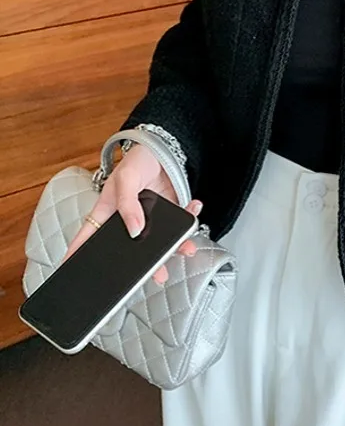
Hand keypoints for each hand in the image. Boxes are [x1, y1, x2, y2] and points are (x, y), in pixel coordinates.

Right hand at [62, 143, 202, 284]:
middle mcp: (128, 220)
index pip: (89, 236)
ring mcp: (150, 219)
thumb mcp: (127, 178)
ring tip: (185, 249)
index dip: (78, 253)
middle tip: (156, 275)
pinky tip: (193, 213)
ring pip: (160, 242)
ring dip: (175, 247)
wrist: (164, 149)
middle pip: (132, 249)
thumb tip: (134, 230)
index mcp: (108, 213)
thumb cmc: (137, 161)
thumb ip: (128, 204)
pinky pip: (180, 223)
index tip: (72, 269)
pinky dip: (190, 221)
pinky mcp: (168, 214)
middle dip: (146, 265)